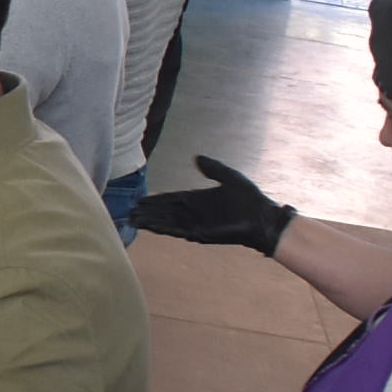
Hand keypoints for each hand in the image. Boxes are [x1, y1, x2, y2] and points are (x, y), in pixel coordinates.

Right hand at [134, 156, 295, 254]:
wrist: (262, 218)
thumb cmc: (250, 198)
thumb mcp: (230, 177)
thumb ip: (213, 168)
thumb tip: (197, 157)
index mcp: (198, 199)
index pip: (171, 199)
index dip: (155, 199)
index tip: (140, 199)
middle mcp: (193, 212)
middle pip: (164, 211)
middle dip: (147, 211)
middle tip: (128, 211)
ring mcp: (195, 223)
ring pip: (166, 221)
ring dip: (149, 220)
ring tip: (132, 220)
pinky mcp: (199, 233)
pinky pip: (176, 230)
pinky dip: (162, 228)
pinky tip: (149, 227)